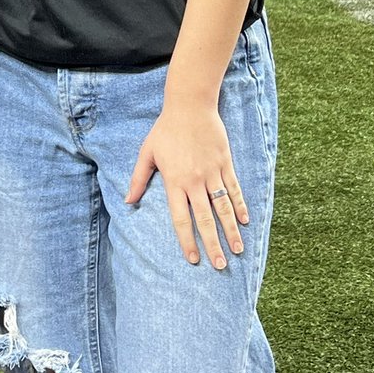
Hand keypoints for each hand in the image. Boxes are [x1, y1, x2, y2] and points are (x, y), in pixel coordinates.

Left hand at [125, 104, 248, 267]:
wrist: (190, 106)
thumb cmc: (166, 129)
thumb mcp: (147, 152)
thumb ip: (138, 178)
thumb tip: (128, 201)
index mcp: (175, 181)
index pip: (181, 218)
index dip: (187, 240)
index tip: (193, 259)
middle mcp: (195, 181)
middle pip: (205, 219)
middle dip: (213, 245)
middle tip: (220, 267)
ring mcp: (213, 173)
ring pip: (224, 207)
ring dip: (231, 231)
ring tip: (237, 251)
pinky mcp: (225, 163)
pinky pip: (234, 189)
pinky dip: (240, 206)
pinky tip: (245, 221)